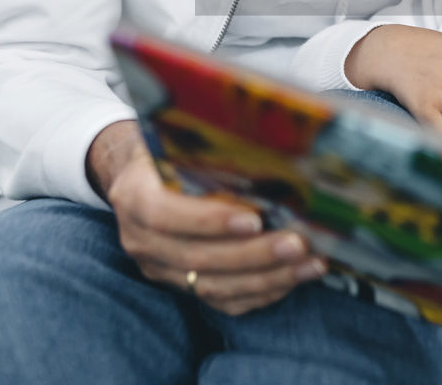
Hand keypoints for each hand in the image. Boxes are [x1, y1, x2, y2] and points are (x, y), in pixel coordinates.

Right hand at [88, 121, 325, 315]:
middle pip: (196, 258)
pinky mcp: (179, 286)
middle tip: (298, 244)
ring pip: (212, 286)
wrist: (142, 176)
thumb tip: (267, 144)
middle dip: (253, 255)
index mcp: (134, 197)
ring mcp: (159, 269)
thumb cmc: (170, 149)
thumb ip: (203, 150)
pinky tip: (293, 278)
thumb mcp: (175, 140)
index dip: (209, 221)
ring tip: (308, 264)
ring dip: (266, 278)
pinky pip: (221, 301)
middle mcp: (140, 240)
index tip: (255, 219)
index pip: (165, 216)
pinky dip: (260, 293)